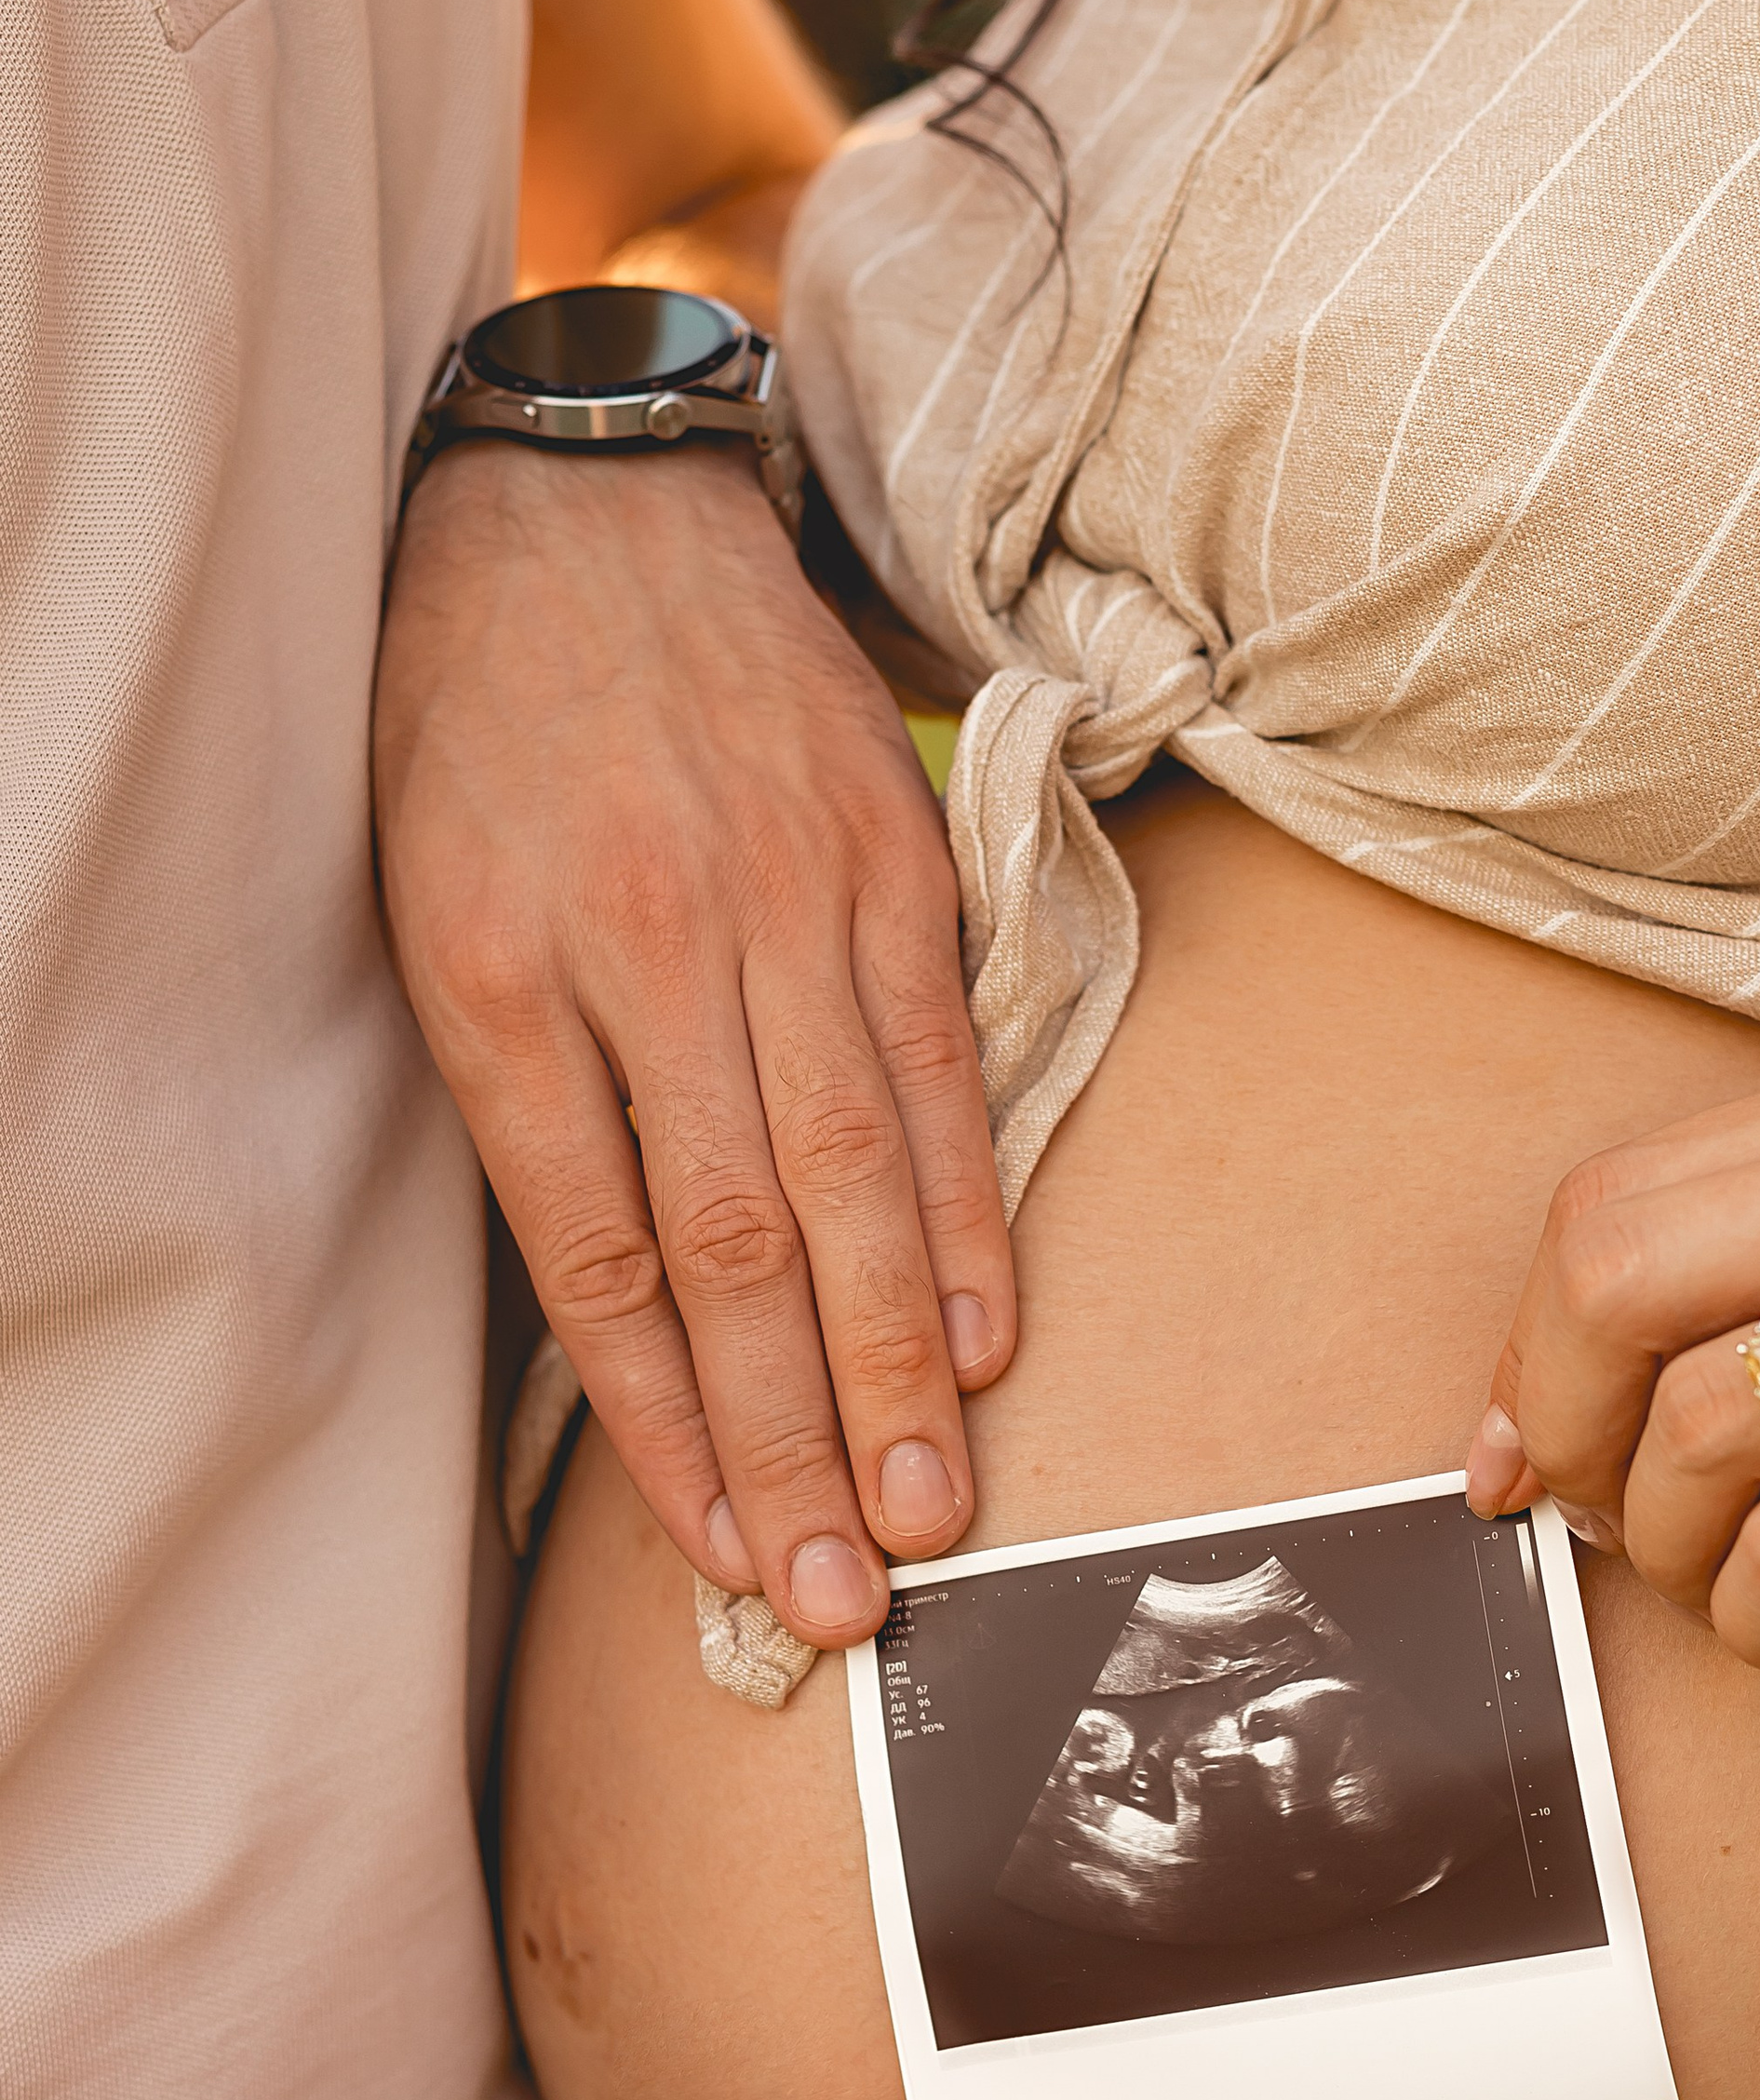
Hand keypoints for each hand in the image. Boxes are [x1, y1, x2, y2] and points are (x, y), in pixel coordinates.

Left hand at [374, 438, 1012, 1648]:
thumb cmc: (478, 733)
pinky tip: (990, 1330)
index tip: (724, 1554)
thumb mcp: (430, 913)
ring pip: (855, 1171)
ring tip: (933, 1507)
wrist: (582, 504)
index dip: (666, 1428)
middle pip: (738, 1241)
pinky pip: (940, 1062)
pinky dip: (970, 1211)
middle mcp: (650, 945)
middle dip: (798, 1437)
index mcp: (501, 975)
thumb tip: (637, 1319)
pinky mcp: (890, 856)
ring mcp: (786, 896)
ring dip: (900, 1361)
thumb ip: (530, 1103)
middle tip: (851, 1596)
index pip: (597, 1255)